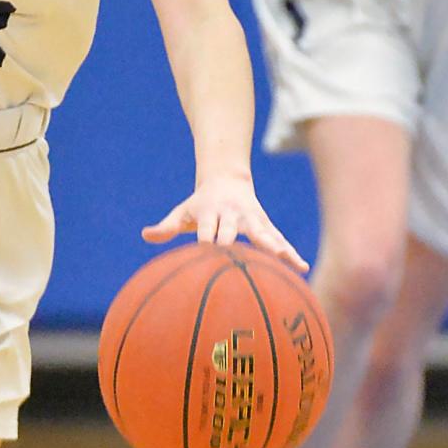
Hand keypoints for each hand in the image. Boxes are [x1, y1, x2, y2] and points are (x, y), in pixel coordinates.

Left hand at [143, 174, 307, 270]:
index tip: (207, 254)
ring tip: (287, 261)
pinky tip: (302, 268)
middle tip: (240, 258)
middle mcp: (232, 214)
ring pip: (263, 234)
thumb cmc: (200, 204)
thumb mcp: (182, 212)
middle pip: (234, 230)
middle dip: (236, 242)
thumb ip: (166, 226)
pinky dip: (290, 253)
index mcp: (210, 211)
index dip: (207, 240)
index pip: (207, 229)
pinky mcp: (265, 225)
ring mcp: (251, 219)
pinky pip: (279, 240)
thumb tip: (145, 235)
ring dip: (273, 247)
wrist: (227, 180)